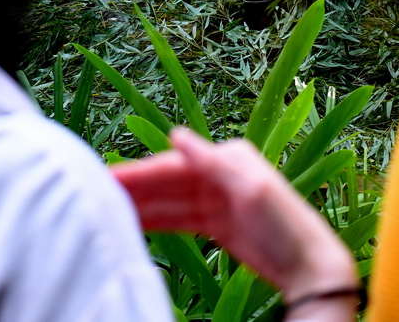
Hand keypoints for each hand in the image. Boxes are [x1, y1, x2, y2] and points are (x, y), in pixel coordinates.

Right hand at [111, 128, 358, 306]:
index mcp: (229, 158)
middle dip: (134, 188)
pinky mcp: (218, 223)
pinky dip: (157, 220)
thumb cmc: (284, 224)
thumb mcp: (250, 188)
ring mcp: (219, 199)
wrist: (307, 264)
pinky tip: (133, 223)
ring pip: (170, 200)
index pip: (174, 165)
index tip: (107, 177)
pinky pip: (180, 218)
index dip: (140, 172)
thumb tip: (176, 134)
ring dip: (141, 205)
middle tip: (91, 194)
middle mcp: (222, 173)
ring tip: (103, 211)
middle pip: (168, 181)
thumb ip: (212, 161)